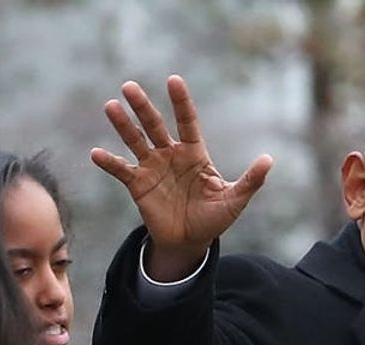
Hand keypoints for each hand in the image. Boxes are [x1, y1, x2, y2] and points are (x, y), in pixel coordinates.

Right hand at [91, 75, 272, 279]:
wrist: (191, 242)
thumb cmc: (214, 219)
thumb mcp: (234, 200)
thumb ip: (250, 181)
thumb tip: (268, 160)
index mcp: (194, 153)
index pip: (187, 121)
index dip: (180, 102)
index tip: (173, 80)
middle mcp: (170, 154)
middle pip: (155, 124)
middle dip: (143, 106)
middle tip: (129, 87)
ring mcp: (152, 168)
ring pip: (136, 141)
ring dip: (123, 125)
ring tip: (111, 107)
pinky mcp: (138, 186)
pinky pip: (121, 171)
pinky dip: (109, 163)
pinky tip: (96, 154)